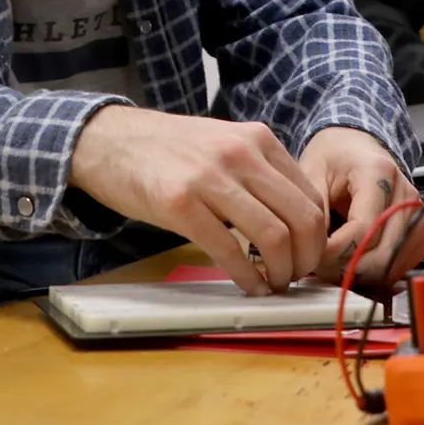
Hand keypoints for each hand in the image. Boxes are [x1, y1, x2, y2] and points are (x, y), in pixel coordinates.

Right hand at [69, 106, 328, 294]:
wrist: (107, 140)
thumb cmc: (164, 148)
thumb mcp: (221, 142)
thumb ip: (256, 170)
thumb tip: (292, 218)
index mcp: (256, 138)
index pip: (310, 195)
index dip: (316, 237)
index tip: (307, 257)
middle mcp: (239, 153)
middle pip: (301, 218)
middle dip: (306, 259)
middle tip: (295, 277)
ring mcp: (209, 177)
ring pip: (273, 236)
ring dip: (281, 272)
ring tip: (273, 284)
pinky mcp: (180, 203)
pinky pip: (229, 250)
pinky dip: (247, 277)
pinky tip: (247, 285)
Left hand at [299, 127, 423, 286]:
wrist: (355, 148)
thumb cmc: (334, 159)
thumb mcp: (312, 173)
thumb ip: (313, 212)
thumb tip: (314, 252)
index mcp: (380, 173)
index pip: (364, 228)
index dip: (336, 251)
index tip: (313, 255)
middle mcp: (407, 195)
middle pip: (383, 253)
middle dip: (347, 267)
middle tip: (320, 265)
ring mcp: (418, 216)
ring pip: (392, 266)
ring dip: (361, 274)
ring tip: (333, 263)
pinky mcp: (421, 234)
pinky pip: (401, 267)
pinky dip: (376, 273)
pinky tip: (353, 262)